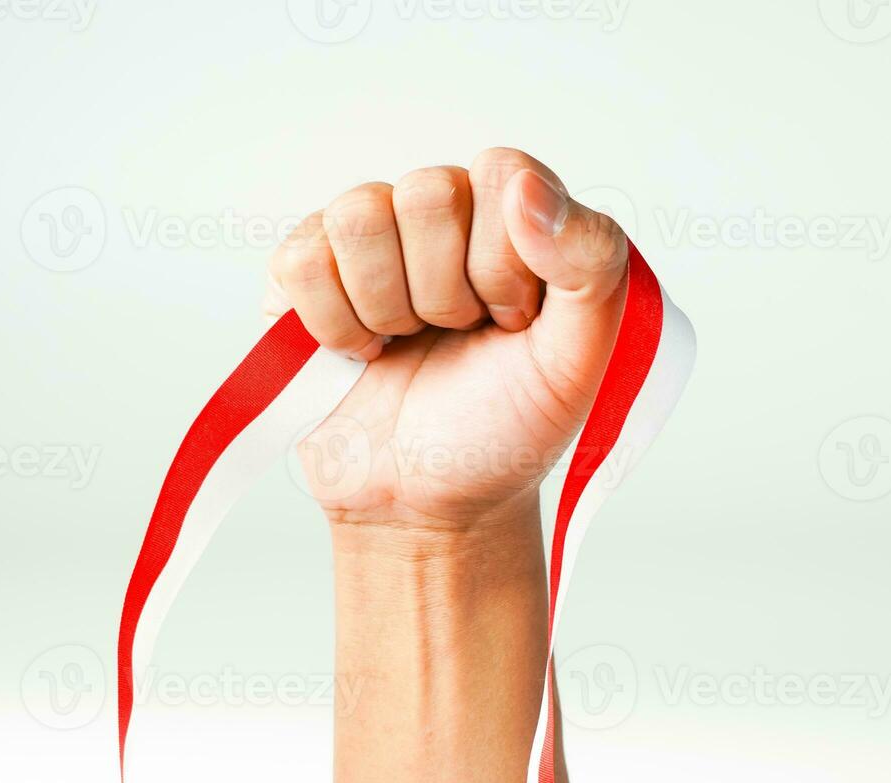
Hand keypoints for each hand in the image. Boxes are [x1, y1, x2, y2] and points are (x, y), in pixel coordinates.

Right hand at [265, 147, 629, 531]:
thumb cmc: (509, 428)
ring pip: (358, 216)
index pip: (501, 172)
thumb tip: (526, 185)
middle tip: (459, 337)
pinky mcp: (304, 272)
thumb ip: (589, 262)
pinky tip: (362, 353)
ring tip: (408, 344)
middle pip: (427, 191)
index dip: (504, 260)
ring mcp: (368, 239)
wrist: (433, 502)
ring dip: (389, 308)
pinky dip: (334, 327)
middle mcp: (441, 213)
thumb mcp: (579, 358)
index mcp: (513, 218)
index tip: (514, 321)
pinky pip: (300, 260)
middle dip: (448, 292)